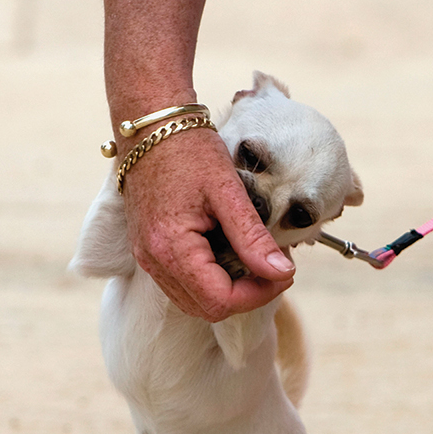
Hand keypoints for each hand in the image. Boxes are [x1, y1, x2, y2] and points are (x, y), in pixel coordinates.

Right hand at [121, 128, 293, 320]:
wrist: (151, 125)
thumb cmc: (187, 150)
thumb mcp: (228, 192)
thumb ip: (253, 237)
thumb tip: (281, 273)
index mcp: (171, 248)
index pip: (220, 301)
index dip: (259, 294)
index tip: (284, 272)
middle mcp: (153, 260)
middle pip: (207, 307)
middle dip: (247, 295)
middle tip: (274, 268)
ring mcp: (148, 257)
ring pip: (194, 300)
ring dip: (230, 289)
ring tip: (257, 259)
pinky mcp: (150, 250)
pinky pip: (183, 283)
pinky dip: (212, 279)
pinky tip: (233, 254)